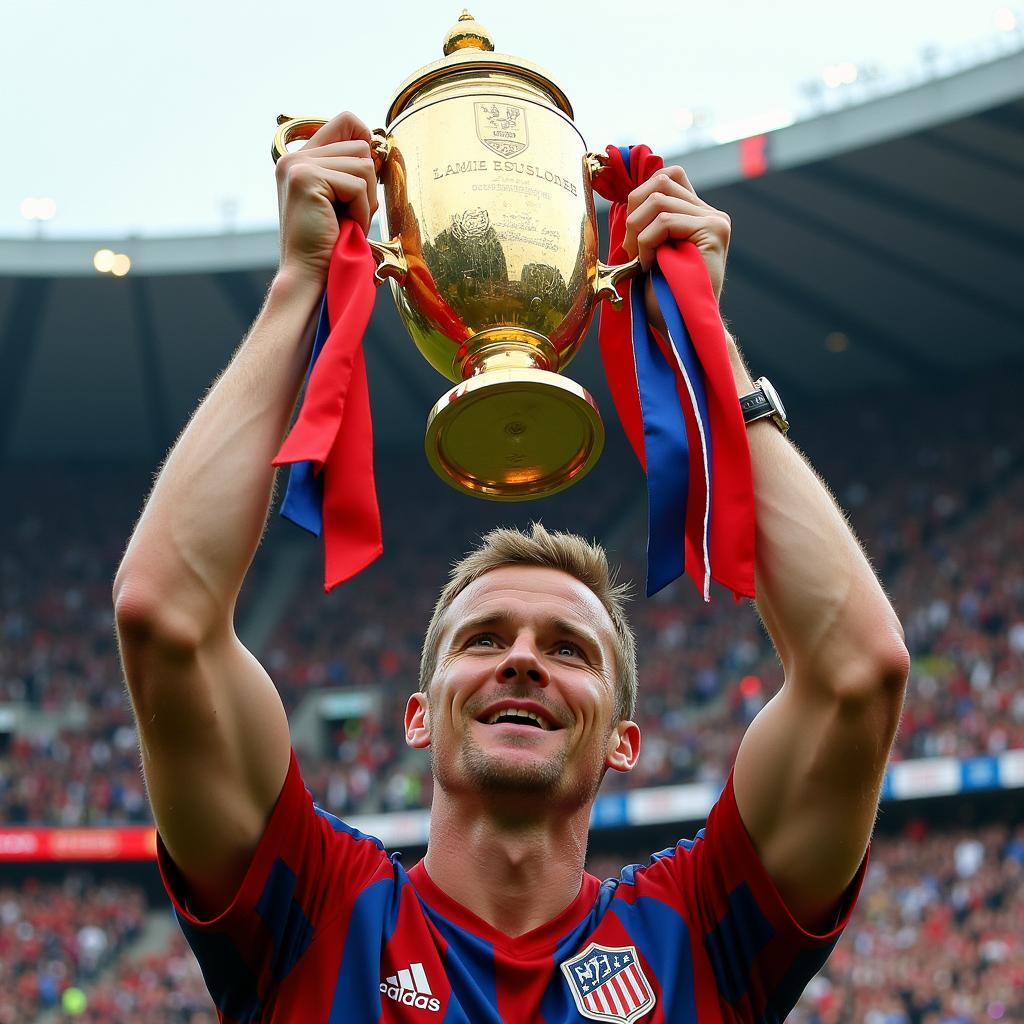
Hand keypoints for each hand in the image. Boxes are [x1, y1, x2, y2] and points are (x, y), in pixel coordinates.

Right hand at [274, 111, 378, 287]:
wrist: (309, 277)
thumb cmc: (329, 247)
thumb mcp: (341, 202)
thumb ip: (350, 172)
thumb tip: (377, 148)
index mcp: (300, 159)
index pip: (346, 121)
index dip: (366, 142)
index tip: (366, 178)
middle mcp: (295, 157)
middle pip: (360, 145)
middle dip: (368, 185)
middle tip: (352, 215)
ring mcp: (298, 166)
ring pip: (363, 163)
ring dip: (365, 200)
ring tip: (347, 222)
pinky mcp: (307, 179)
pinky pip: (358, 185)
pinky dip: (360, 211)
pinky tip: (345, 227)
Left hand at [621, 165, 730, 302]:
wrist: (682, 329)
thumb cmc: (663, 299)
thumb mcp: (649, 251)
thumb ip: (647, 222)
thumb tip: (627, 197)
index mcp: (697, 214)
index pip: (668, 176)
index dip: (641, 194)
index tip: (630, 233)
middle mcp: (710, 212)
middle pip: (660, 180)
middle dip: (634, 211)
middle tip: (629, 248)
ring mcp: (715, 220)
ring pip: (658, 198)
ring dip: (637, 231)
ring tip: (640, 260)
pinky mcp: (713, 230)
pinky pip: (664, 221)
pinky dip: (646, 243)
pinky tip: (649, 265)